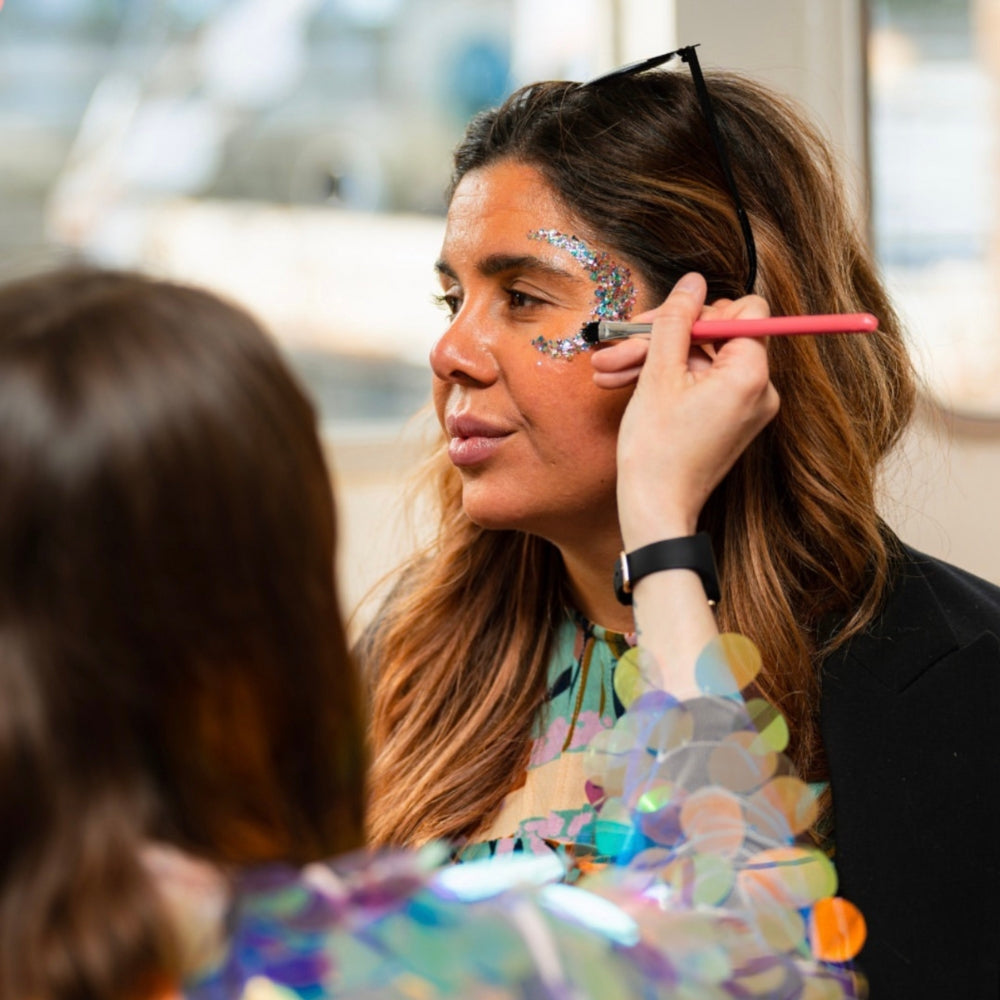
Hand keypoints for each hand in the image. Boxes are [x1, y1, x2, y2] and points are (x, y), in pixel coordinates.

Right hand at [593, 273, 779, 548]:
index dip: (700, 312)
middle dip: (665, 338)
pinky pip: (704, 384)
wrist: (655, 510)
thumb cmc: (656, 450)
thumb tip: (693, 281)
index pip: (745, 310)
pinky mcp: (732, 421)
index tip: (663, 325)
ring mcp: (747, 407)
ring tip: (609, 371)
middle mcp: (761, 389)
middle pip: (718, 334)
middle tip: (620, 347)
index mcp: (750, 373)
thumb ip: (677, 320)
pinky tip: (626, 383)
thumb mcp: (658, 374)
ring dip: (656, 361)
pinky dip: (670, 382)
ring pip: (703, 360)